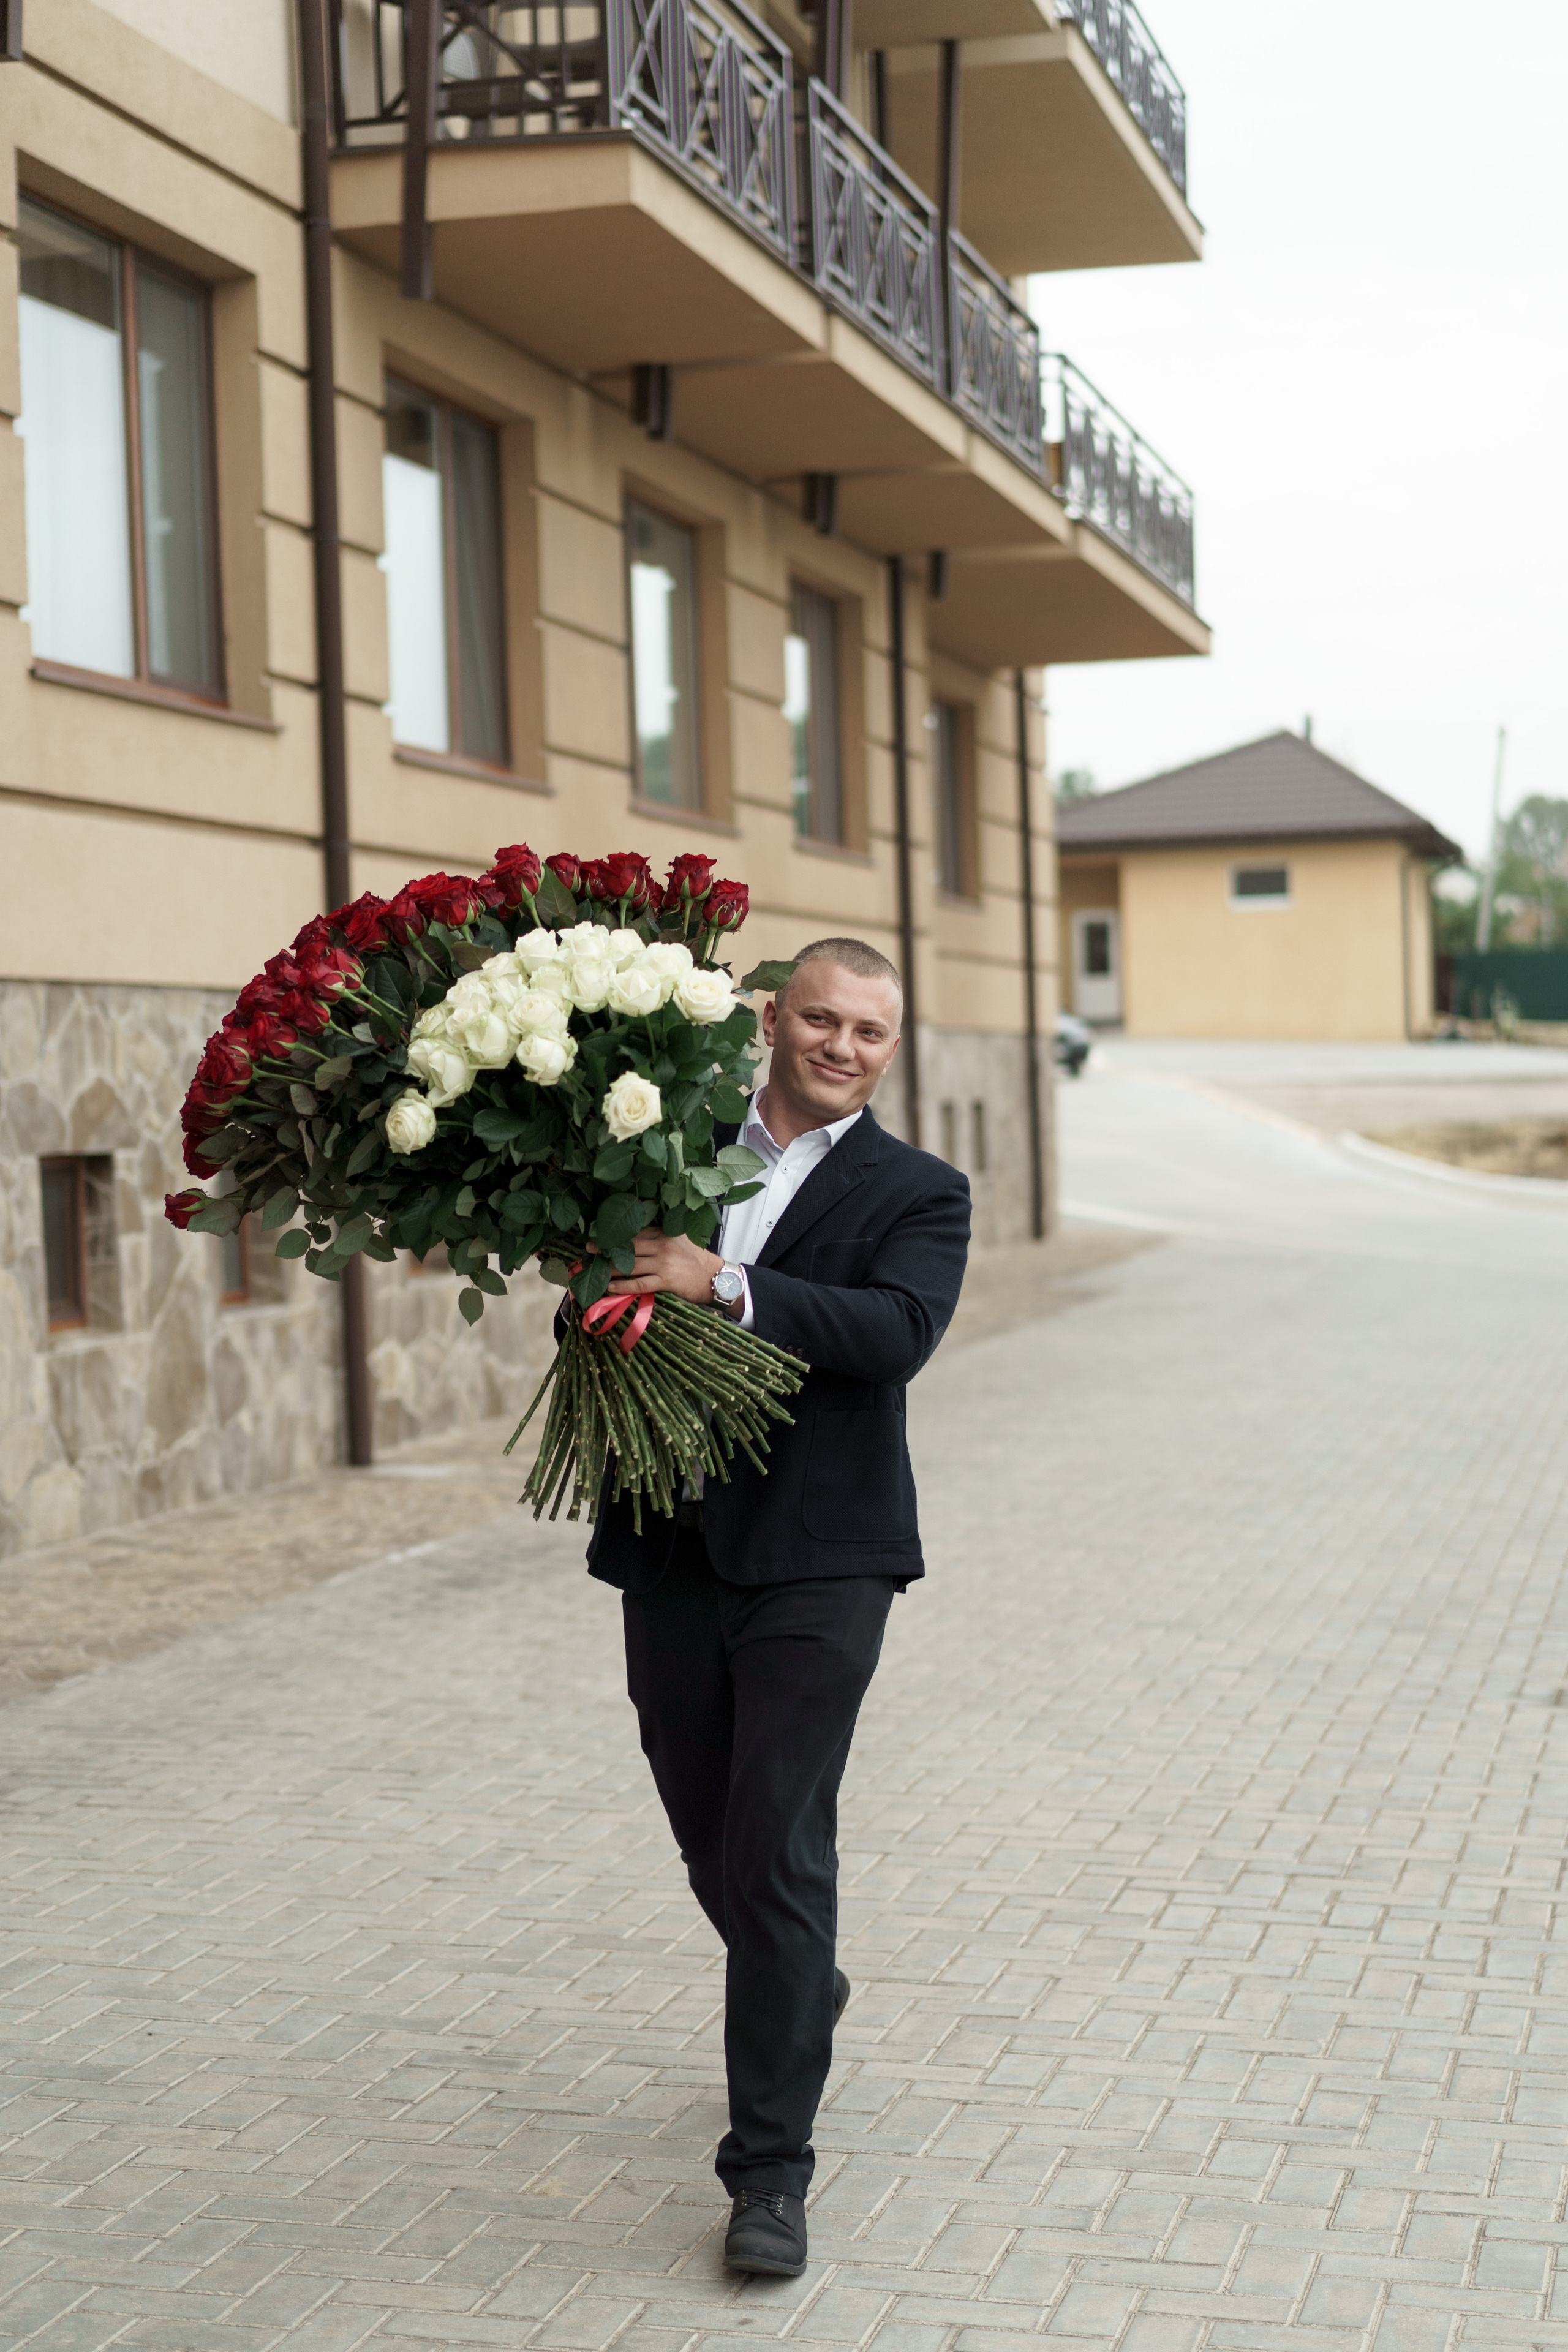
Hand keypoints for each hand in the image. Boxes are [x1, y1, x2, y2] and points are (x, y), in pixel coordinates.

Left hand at [605, 1229, 722, 1304]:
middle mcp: (662, 1245)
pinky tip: (610, 1287)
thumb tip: (636, 1241)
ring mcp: (663, 1263)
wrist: (716, 1277)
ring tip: (594, 1271)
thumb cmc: (697, 1260)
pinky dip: (623, 1286)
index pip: (636, 1232)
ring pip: (630, 1265)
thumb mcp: (680, 1240)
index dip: (617, 1236)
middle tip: (588, 1250)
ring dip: (609, 1268)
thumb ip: (661, 1237)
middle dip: (606, 1248)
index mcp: (665, 1233)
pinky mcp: (666, 1281)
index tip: (600, 1237)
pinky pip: (639, 1284)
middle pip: (629, 1246)